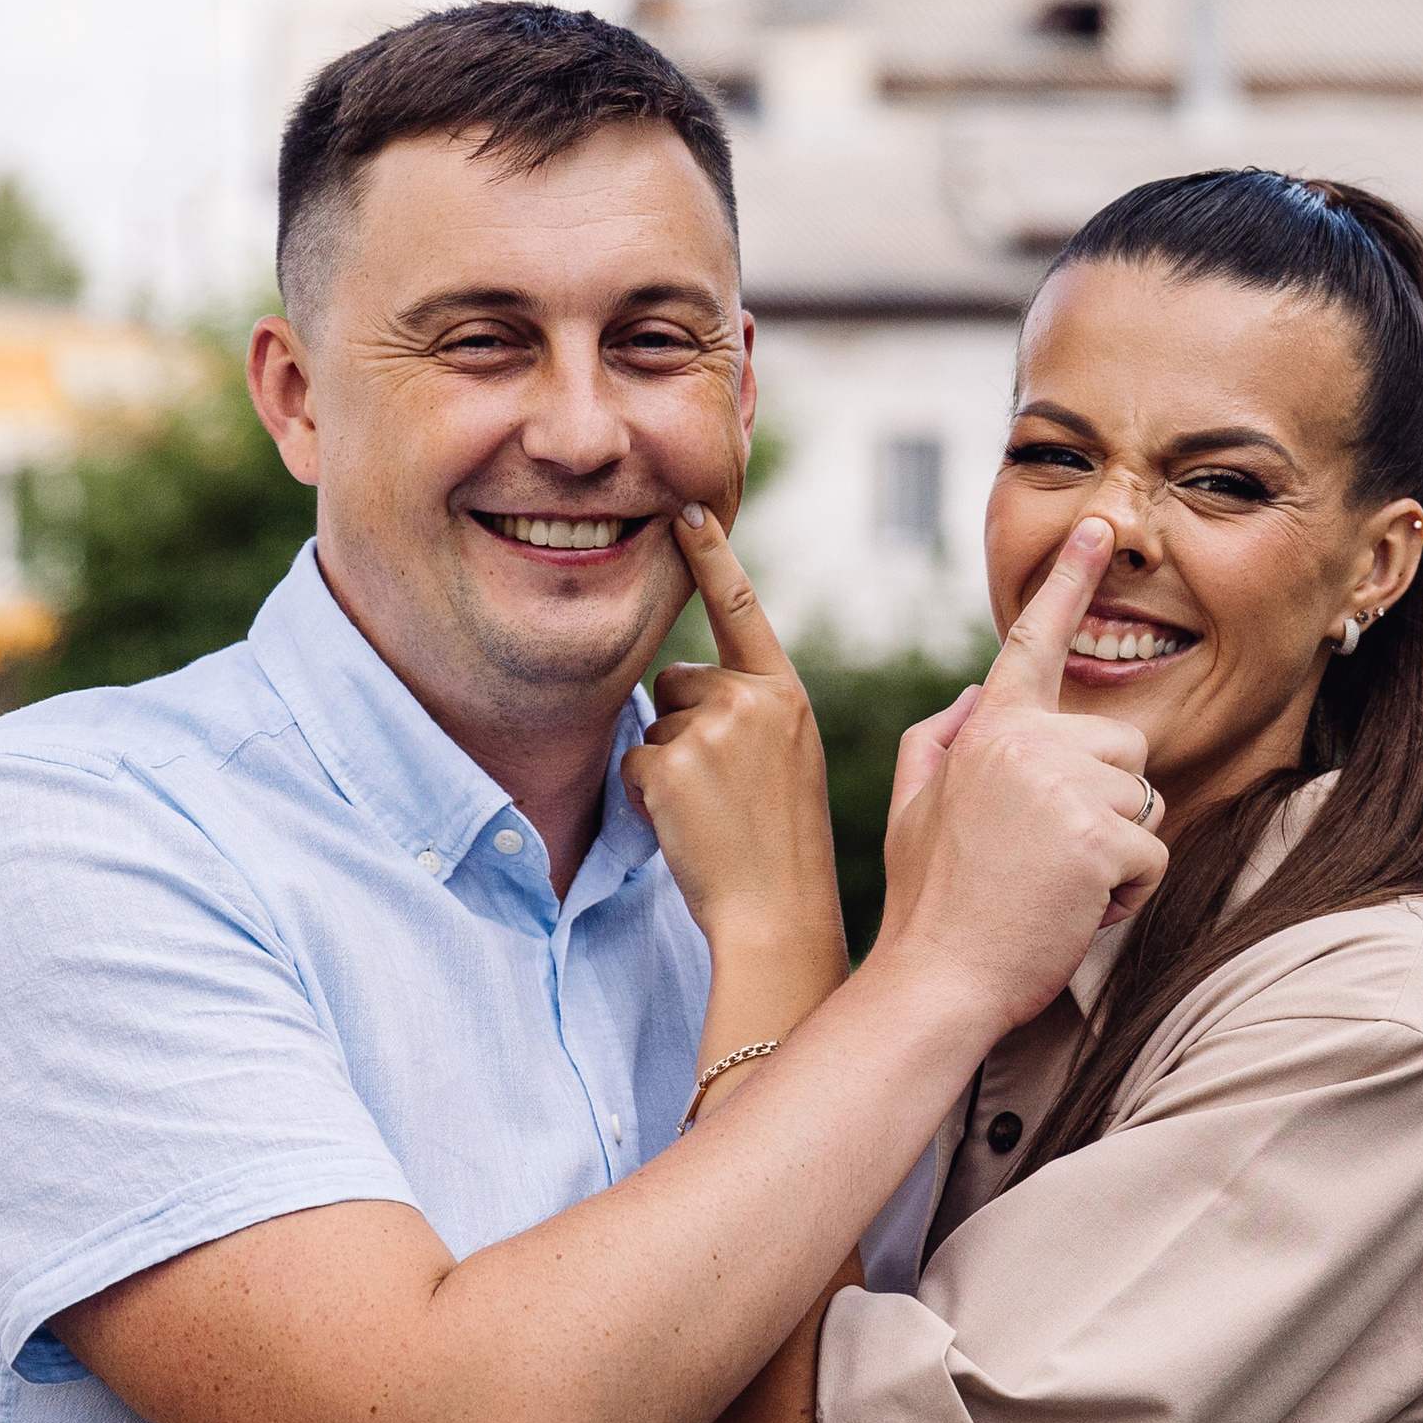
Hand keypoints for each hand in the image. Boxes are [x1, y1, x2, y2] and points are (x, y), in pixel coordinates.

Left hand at [622, 509, 842, 967]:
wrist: (779, 913)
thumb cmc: (780, 844)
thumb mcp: (785, 757)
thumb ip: (747, 709)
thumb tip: (681, 681)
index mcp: (787, 693)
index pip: (741, 608)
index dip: (711, 556)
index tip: (685, 508)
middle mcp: (753, 698)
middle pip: (680, 680)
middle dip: (684, 727)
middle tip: (726, 791)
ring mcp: (712, 729)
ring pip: (656, 725)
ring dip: (667, 766)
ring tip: (713, 813)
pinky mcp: (672, 763)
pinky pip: (635, 764)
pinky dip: (648, 797)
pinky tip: (689, 826)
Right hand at [874, 515, 1166, 1028]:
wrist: (935, 983)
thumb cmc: (929, 906)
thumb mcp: (914, 809)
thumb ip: (939, 741)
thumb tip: (975, 695)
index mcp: (986, 732)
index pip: (1033, 646)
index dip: (1069, 583)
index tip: (1101, 530)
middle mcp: (1028, 744)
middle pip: (1123, 745)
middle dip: (1106, 802)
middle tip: (1048, 857)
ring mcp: (1066, 788)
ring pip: (1144, 801)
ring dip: (1116, 852)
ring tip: (1056, 886)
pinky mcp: (1101, 836)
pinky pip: (1153, 856)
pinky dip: (1127, 895)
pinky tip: (1074, 911)